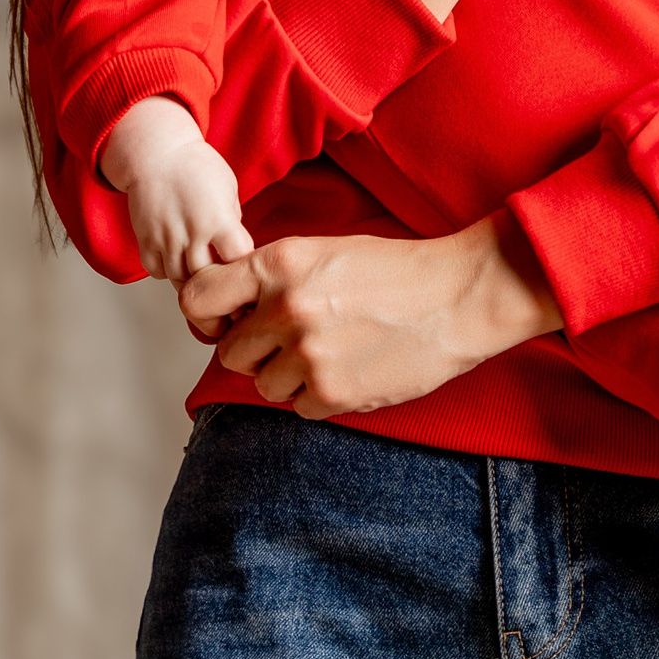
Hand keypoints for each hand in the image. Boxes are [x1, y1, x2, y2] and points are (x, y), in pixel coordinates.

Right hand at [100, 97, 254, 282]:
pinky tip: (177, 259)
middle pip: (206, 277)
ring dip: (192, 279)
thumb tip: (236, 250)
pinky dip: (167, 272)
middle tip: (224, 277)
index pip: (238, 258)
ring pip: (180, 280)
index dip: (243, 264)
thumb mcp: (228, 188)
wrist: (157, 154)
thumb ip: (232, 221)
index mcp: (218, 219)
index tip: (244, 262)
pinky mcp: (145, 240)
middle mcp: (191, 233)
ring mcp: (165, 239)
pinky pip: (156, 272)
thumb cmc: (196, 166)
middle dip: (217, 279)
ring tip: (201, 270)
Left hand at [176, 214, 563, 418]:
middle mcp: (287, 309)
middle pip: (230, 351)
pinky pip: (299, 407)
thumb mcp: (326, 251)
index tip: (229, 320)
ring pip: (263, 384)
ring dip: (290, 376)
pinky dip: (320, 395)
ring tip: (333, 352)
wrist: (459, 297)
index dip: (209, 314)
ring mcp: (309, 354)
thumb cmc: (396, 270)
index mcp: (281, 264)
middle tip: (299, 338)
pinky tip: (353, 368)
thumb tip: (228, 310)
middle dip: (259, 349)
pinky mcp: (332, 393)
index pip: (199, 298)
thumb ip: (273, 277)